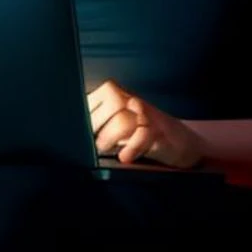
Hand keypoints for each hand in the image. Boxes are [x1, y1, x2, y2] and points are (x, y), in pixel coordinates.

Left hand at [86, 79, 202, 168]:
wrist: (179, 141)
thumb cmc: (139, 132)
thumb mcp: (116, 122)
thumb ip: (96, 122)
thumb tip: (72, 133)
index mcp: (115, 94)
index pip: (93, 98)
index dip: (84, 116)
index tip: (80, 132)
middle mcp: (131, 100)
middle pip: (110, 104)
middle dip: (96, 126)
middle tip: (92, 143)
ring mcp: (147, 115)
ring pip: (124, 120)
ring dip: (110, 138)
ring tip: (105, 150)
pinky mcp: (160, 133)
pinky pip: (143, 136)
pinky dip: (131, 149)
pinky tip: (125, 157)